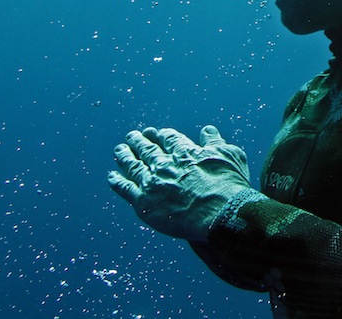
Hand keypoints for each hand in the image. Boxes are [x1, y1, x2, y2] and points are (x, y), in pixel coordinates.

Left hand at [108, 125, 250, 241]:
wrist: (218, 212)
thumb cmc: (228, 185)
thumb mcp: (230, 155)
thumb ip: (215, 141)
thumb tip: (208, 130)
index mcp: (184, 152)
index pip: (168, 138)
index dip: (161, 135)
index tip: (156, 132)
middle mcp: (165, 163)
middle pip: (147, 148)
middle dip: (139, 140)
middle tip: (133, 135)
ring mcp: (152, 182)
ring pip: (132, 165)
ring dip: (124, 155)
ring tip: (119, 149)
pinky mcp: (143, 202)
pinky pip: (125, 189)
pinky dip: (117, 181)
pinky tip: (112, 176)